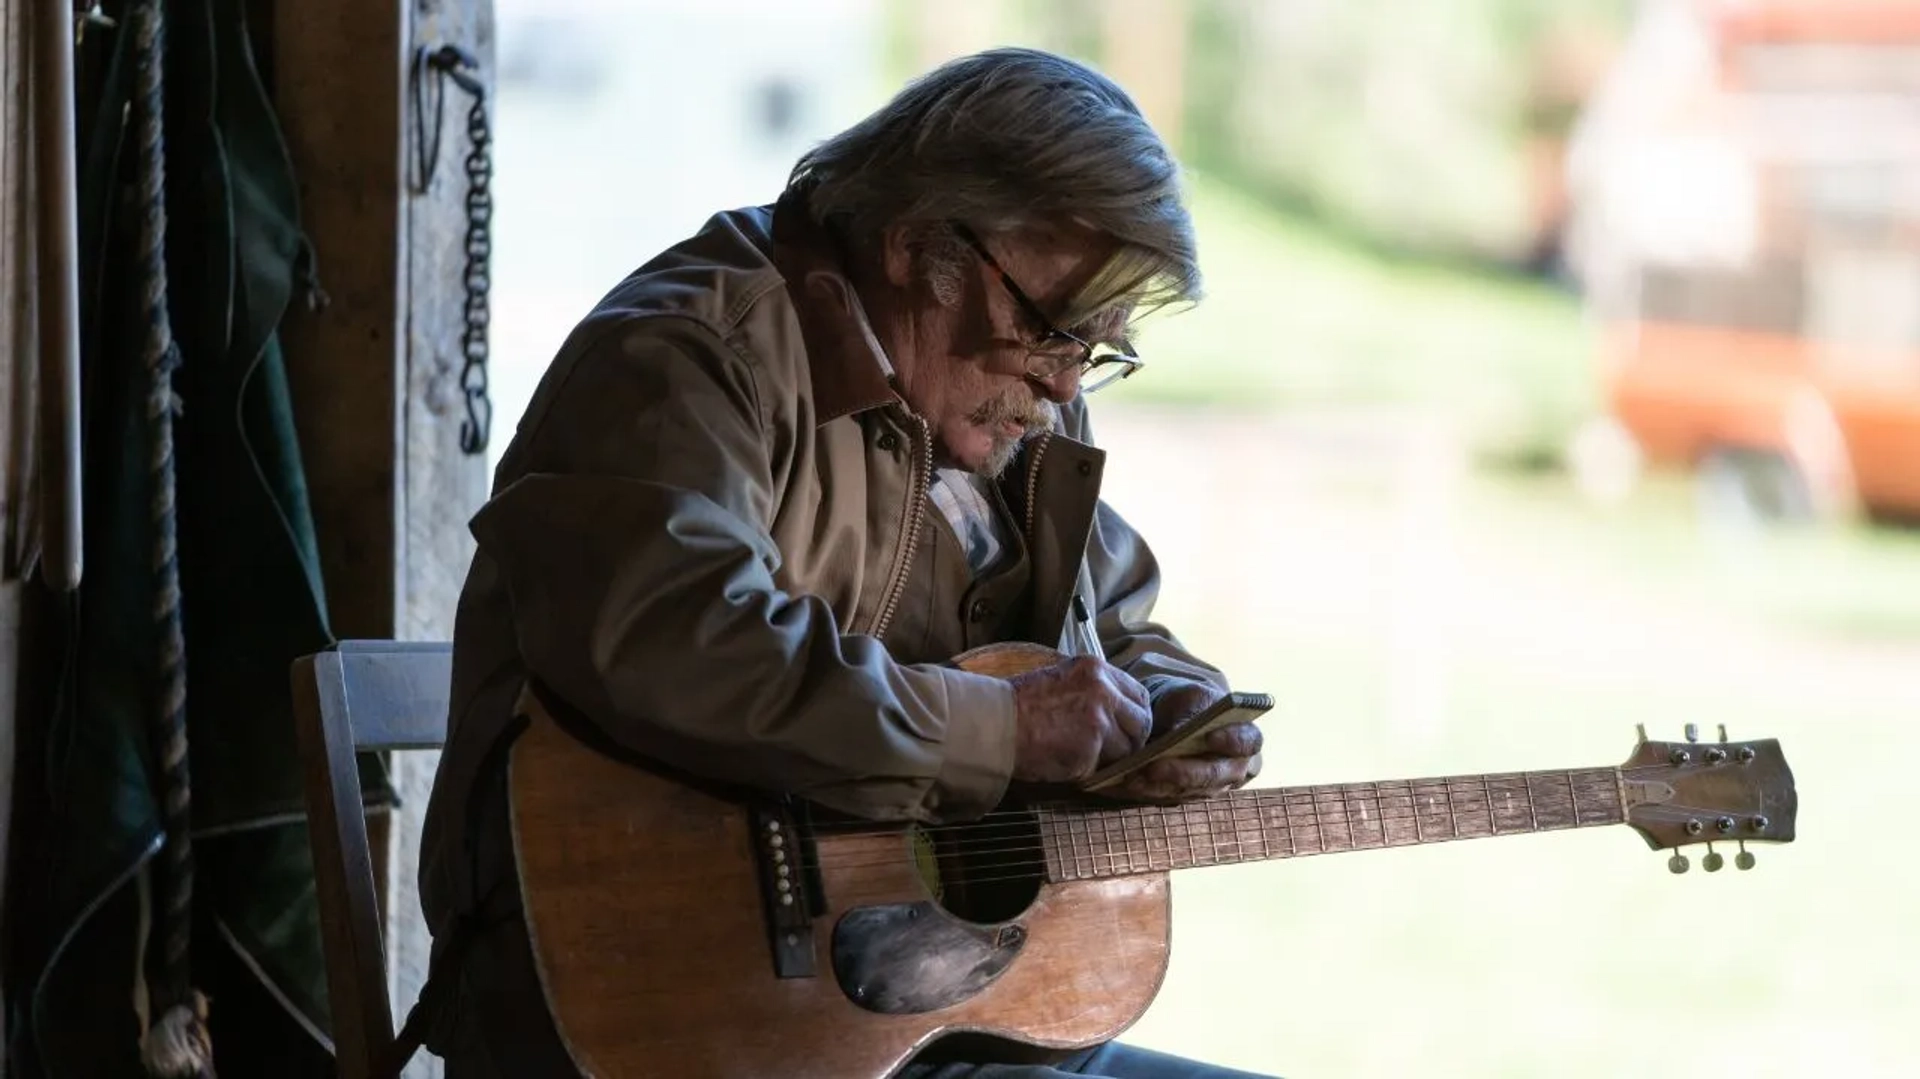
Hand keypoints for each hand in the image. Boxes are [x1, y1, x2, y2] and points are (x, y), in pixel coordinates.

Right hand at [1008, 656, 1152, 784]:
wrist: (993, 723)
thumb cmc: (1019, 705)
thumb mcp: (1062, 680)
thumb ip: (1093, 691)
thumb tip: (1119, 714)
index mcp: (1096, 669)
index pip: (1139, 695)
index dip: (1134, 717)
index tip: (1124, 729)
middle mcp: (1103, 690)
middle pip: (1142, 723)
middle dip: (1129, 740)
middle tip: (1107, 750)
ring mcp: (1099, 719)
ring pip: (1126, 749)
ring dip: (1108, 758)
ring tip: (1079, 755)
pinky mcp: (1091, 747)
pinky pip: (1104, 767)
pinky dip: (1089, 770)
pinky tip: (1066, 762)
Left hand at [1104, 681, 1262, 803]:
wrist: (1180, 718)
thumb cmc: (1191, 703)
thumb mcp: (1192, 697)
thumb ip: (1191, 711)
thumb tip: (1180, 730)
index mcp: (1246, 737)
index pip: (1247, 741)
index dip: (1232, 740)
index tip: (1210, 735)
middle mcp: (1234, 768)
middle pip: (1214, 775)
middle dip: (1183, 772)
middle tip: (1155, 766)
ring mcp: (1213, 786)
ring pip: (1189, 791)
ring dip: (1160, 786)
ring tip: (1134, 776)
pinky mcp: (1189, 795)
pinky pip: (1170, 797)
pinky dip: (1148, 790)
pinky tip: (1128, 782)